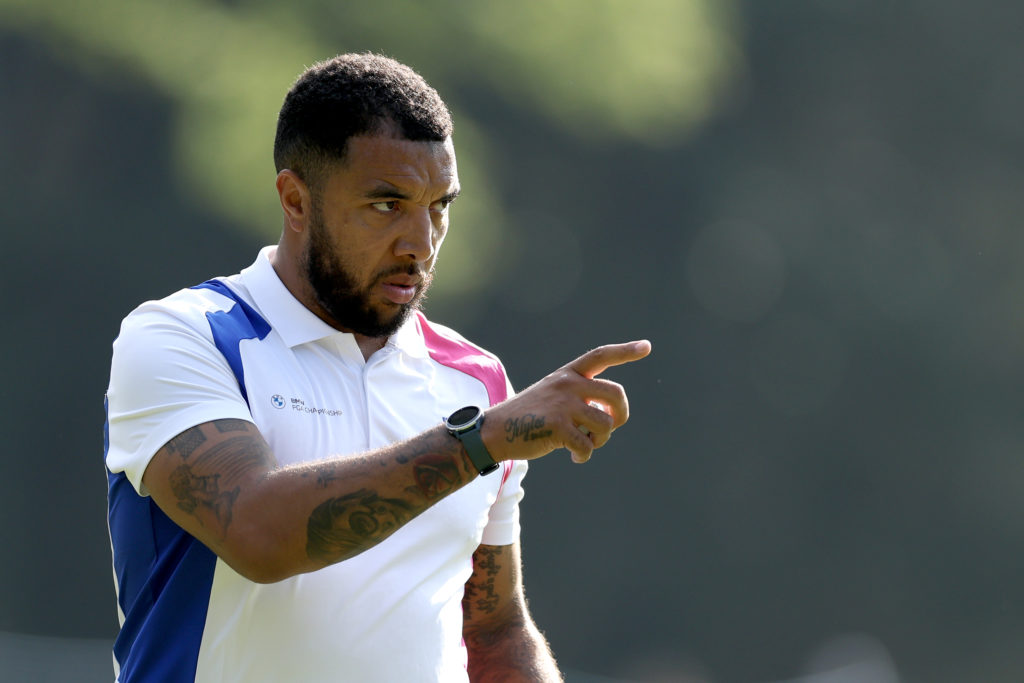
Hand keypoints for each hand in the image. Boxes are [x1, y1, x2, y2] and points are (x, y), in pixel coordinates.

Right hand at [482, 340, 651, 463]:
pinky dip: (584, 455)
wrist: (494, 431)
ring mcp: (563, 405)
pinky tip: (575, 457)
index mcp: (567, 375)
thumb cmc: (527, 417)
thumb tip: (608, 418)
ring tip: (584, 444)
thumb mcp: (552, 396)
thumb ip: (580, 399)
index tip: (646, 346)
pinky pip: (588, 446)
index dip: (625, 351)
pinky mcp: (558, 427)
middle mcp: (568, 385)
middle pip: (616, 393)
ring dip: (600, 440)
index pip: (600, 356)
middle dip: (621, 414)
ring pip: (605, 424)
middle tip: (610, 427)